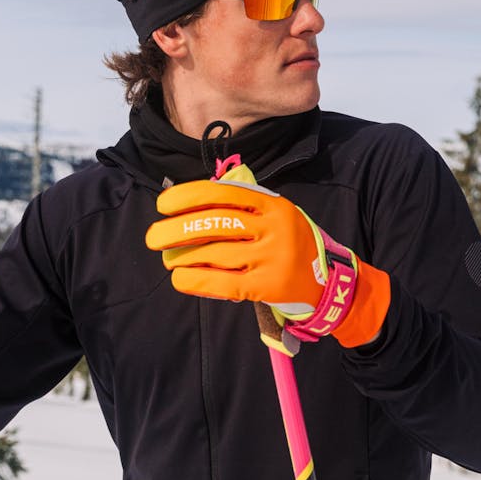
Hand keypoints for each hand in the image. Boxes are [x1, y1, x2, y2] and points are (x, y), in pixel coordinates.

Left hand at [145, 178, 389, 348]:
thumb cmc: (288, 245)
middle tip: (153, 237)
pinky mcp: (267, 286)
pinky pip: (223, 282)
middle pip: (216, 223)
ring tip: (166, 259)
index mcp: (273, 204)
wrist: (327, 282)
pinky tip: (179, 279)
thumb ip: (242, 206)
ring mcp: (272, 258)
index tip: (163, 204)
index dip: (188, 196)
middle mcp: (274, 227)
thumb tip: (190, 200)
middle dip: (177, 229)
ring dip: (183, 257)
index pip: (224, 193)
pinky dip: (195, 281)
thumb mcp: (274, 216)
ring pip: (216, 253)